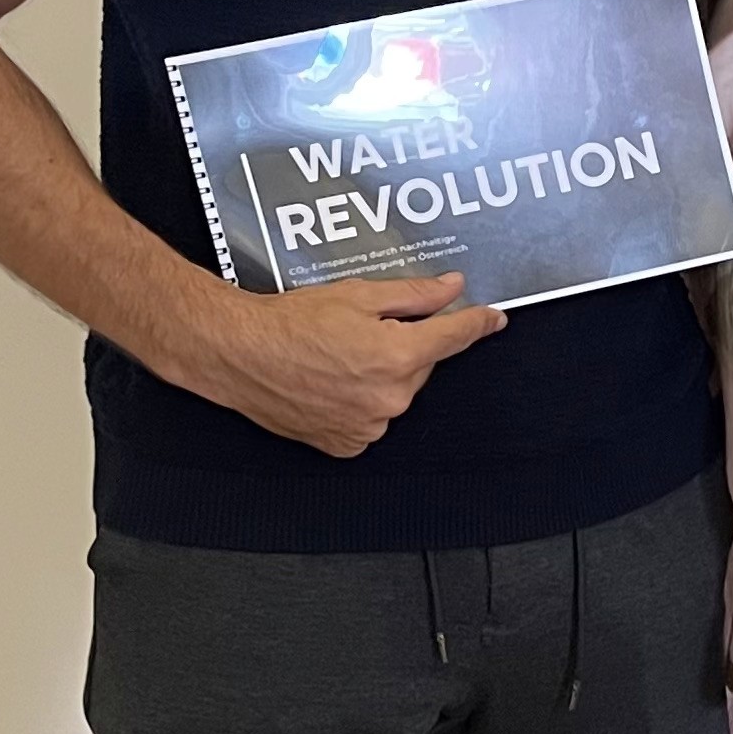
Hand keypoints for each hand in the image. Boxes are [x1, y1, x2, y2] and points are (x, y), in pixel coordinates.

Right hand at [169, 271, 505, 456]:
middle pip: (421, 364)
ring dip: (381, 374)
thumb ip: (414, 295)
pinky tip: (333, 381)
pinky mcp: (346, 443)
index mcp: (399, 357)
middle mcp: (389, 398)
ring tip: (338, 356)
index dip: (478, 323)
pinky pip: (371, 418)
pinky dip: (361, 401)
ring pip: (396, 392)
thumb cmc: (288, 324)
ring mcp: (368, 425)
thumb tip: (451, 290)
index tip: (494, 319)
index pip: (455, 336)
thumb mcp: (358, 295)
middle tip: (362, 330)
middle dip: (405, 345)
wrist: (237, 353)